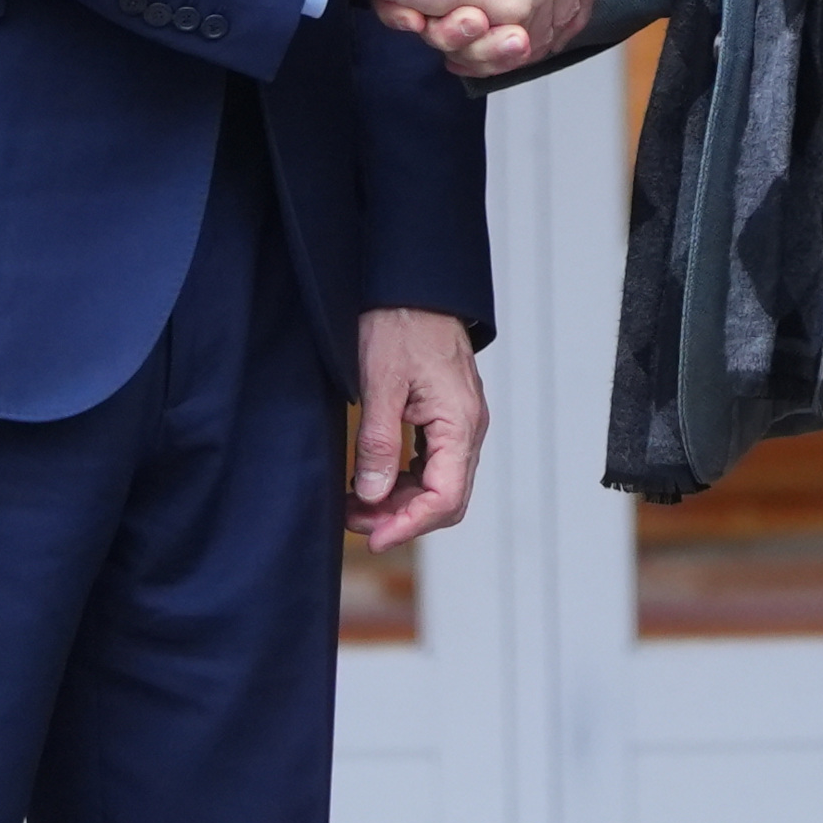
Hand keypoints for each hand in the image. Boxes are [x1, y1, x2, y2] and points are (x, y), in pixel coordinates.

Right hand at [349, 0, 592, 75]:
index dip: (562, 5)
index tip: (534, 21)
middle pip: (557, 13)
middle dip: (515, 30)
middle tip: (473, 26)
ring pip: (527, 36)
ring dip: (486, 44)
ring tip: (452, 22)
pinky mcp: (512, 9)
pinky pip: (504, 51)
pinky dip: (476, 54)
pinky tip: (444, 31)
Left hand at [349, 306, 485, 550]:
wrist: (412, 284)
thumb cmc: (399, 322)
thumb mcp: (380, 382)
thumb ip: (378, 442)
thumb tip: (373, 496)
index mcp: (460, 423)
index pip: (445, 498)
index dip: (409, 526)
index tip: (372, 539)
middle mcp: (469, 427)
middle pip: (445, 498)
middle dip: (400, 518)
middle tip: (353, 521)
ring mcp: (460, 422)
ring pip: (438, 483)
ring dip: (399, 501)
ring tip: (355, 504)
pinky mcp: (446, 415)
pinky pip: (432, 462)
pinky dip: (404, 479)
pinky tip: (372, 479)